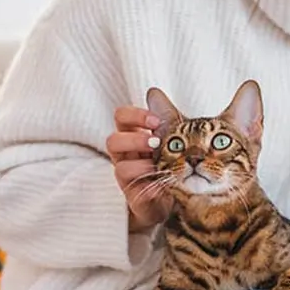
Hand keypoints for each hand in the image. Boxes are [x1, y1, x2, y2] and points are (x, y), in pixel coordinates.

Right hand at [107, 106, 172, 231]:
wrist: (177, 197)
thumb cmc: (173, 162)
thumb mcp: (176, 138)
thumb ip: (169, 117)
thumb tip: (154, 92)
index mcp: (134, 135)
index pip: (122, 117)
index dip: (134, 115)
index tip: (155, 120)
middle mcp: (126, 154)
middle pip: (112, 139)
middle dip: (134, 139)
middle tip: (156, 142)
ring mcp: (127, 175)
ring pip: (118, 165)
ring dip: (140, 164)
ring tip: (157, 163)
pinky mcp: (133, 195)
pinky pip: (133, 188)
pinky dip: (148, 183)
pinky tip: (162, 183)